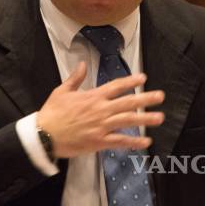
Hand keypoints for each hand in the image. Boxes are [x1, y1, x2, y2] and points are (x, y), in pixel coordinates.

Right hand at [36, 62, 164, 158]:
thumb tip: (83, 64)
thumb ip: (75, 78)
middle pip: (128, 102)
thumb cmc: (52, 113)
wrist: (44, 135)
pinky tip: (146, 141)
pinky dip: (134, 141)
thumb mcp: (62, 91)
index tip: (143, 78)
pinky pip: (120, 141)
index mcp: (93, 96)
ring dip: (145, 119)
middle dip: (145, 98)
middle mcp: (101, 110)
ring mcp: (101, 126)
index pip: (116, 86)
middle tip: (160, 96)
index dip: (131, 81)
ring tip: (159, 117)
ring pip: (128, 121)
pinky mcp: (99, 141)